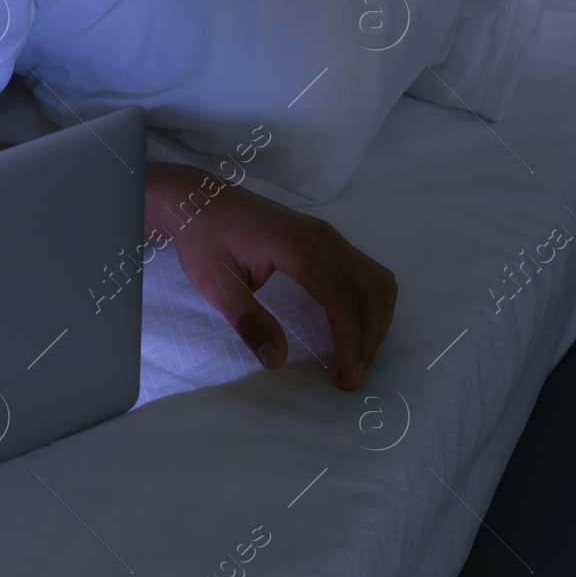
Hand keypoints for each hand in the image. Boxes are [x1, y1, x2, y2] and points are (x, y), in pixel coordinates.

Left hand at [147, 163, 397, 390]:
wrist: (200, 200)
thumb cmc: (203, 239)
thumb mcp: (214, 283)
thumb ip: (247, 320)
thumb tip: (276, 360)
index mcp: (296, 246)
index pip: (340, 298)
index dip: (349, 341)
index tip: (347, 377)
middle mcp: (322, 237)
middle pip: (369, 290)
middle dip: (369, 337)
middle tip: (354, 376)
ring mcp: (328, 235)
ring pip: (376, 280)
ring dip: (376, 320)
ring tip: (358, 357)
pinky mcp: (326, 239)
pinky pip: (365, 272)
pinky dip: (370, 302)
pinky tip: (357, 326)